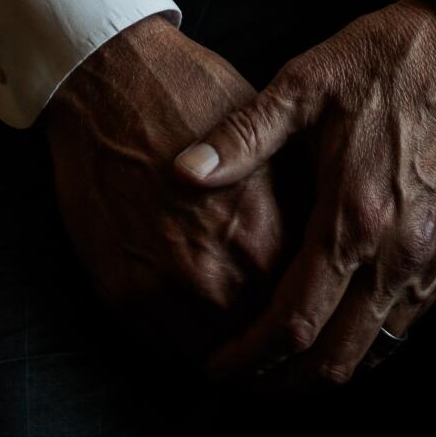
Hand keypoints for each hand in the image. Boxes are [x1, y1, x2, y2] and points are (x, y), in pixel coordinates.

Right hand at [42, 13, 292, 365]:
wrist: (110, 81)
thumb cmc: (192, 97)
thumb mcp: (268, 139)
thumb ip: (295, 207)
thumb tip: (325, 247)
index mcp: (264, 234)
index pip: (302, 308)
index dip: (308, 314)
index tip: (311, 316)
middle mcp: (218, 273)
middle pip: (260, 341)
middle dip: (271, 343)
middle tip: (277, 343)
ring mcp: (165, 290)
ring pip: (213, 354)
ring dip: (227, 351)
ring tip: (238, 342)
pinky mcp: (121, 294)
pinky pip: (163, 346)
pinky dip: (181, 340)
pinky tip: (193, 320)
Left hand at [173, 0, 435, 389]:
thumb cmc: (385, 58)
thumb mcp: (305, 82)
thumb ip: (244, 135)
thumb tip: (184, 170)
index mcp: (354, 215)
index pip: (295, 323)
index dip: (251, 357)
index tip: (219, 365)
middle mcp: (397, 252)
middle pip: (335, 360)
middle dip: (284, 382)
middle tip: (246, 376)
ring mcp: (431, 259)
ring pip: (376, 354)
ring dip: (328, 369)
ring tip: (286, 361)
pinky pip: (407, 327)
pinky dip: (368, 343)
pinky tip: (339, 324)